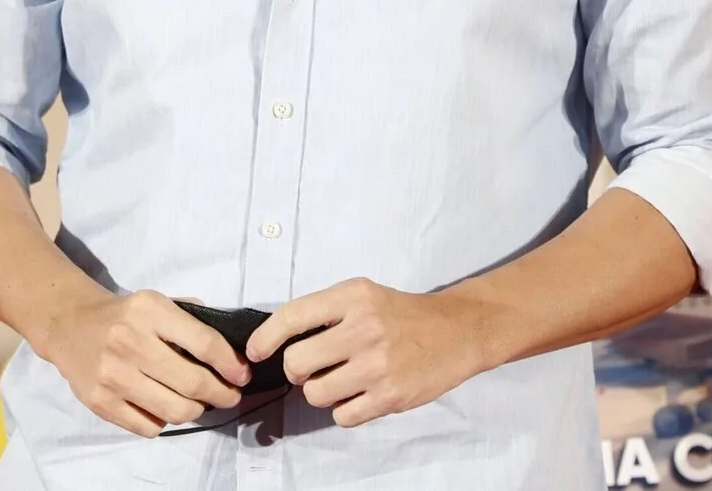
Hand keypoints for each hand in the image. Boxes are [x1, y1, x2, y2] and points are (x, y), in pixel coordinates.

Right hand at [39, 289, 248, 437]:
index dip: (230, 364)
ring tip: (199, 403)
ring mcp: (112, 376)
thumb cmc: (125, 315)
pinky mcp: (100, 402)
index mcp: (149, 311)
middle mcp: (129, 342)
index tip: (242, 375)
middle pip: (192, 383)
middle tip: (230, 395)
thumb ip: (193, 320)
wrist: (70, 325)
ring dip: (196, 410)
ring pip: (174, 411)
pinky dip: (165, 422)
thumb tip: (232, 353)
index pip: (204, 343)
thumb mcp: (158, 302)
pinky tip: (165, 408)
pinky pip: (148, 427)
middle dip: (222, 394)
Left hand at [247, 277, 493, 427]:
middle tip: (313, 366)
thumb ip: (325, 312)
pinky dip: (345, 409)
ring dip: (322, 390)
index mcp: (353, 297)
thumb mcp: (364, 295)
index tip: (255, 351)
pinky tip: (360, 393)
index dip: (265, 337)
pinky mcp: (390, 396)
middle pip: (297, 362)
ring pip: (315, 393)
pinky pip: (342, 416)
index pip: (292, 316)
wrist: (456, 331)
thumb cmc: (402, 314)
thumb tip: (277, 338)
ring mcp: (378, 365)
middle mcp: (364, 328)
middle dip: (298, 369)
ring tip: (342, 379)